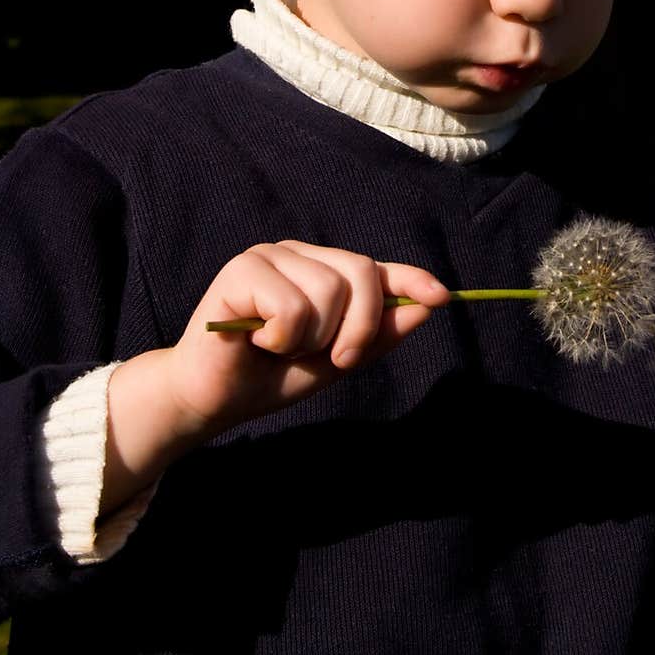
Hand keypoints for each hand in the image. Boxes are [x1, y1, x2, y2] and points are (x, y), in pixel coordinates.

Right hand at [163, 240, 450, 437]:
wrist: (213, 400)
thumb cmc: (271, 376)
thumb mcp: (335, 361)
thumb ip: (376, 335)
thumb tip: (426, 306)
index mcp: (322, 270)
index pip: (376, 267)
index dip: (410, 279)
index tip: (442, 297)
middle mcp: (298, 254)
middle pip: (360, 272)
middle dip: (359, 326)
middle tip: (332, 357)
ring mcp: (269, 256)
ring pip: (328, 291)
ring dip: (312, 338)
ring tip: (280, 346)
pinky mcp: (241, 270)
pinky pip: (292, 306)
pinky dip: (283, 337)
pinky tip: (257, 340)